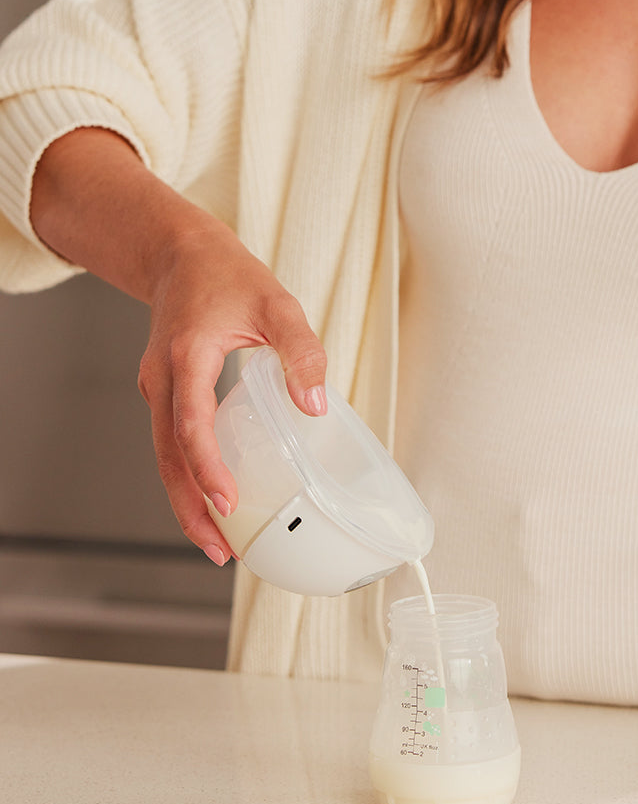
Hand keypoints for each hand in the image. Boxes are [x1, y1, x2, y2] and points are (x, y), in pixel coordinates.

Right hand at [137, 223, 327, 564]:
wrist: (180, 252)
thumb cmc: (228, 276)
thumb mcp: (278, 304)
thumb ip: (301, 353)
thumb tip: (313, 407)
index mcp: (186, 356)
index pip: (190, 422)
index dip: (206, 465)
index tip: (226, 501)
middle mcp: (162, 378)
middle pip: (167, 456)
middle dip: (190, 507)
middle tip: (219, 551)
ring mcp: (157, 389)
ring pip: (164, 457)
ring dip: (186, 502)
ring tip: (216, 545)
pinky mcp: (164, 395)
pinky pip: (170, 445)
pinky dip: (186, 479)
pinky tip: (212, 504)